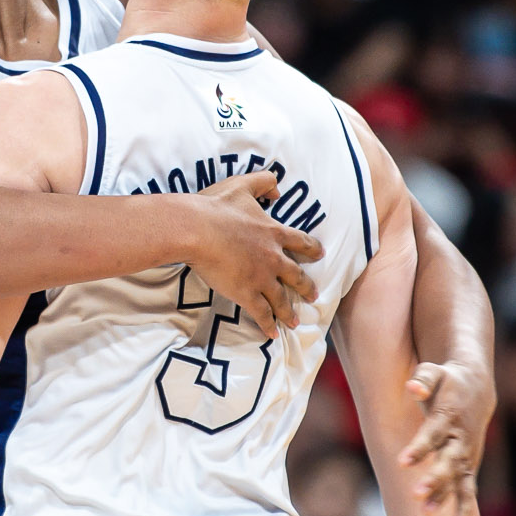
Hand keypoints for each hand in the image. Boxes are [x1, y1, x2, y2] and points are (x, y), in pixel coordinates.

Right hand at [187, 171, 321, 337]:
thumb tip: (277, 188)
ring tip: (296, 321)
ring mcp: (261, 278)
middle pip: (297, 276)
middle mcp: (274, 258)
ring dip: (290, 311)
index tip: (320, 254)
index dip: (311, 249)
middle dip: (306, 286)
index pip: (301, 242)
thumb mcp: (242, 185)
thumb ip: (263, 182)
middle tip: (314, 294)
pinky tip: (272, 334)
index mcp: (274, 232)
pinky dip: (268, 324)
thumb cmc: (215, 207)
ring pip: (282, 298)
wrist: (195, 230)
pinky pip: (262, 313)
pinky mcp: (246, 293)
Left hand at [402, 361, 493, 515]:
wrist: (475, 389)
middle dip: (434, 479)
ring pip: (458, 480)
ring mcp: (467, 454)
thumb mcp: (434, 372)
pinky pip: (467, 489)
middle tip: (416, 495)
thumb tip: (413, 386)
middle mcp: (460, 439)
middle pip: (448, 462)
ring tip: (427, 514)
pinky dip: (462, 507)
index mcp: (448, 416)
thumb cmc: (446, 380)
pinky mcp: (469, 465)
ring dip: (445, 498)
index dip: (419, 448)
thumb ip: (423, 379)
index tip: (402, 462)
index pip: (432, 434)